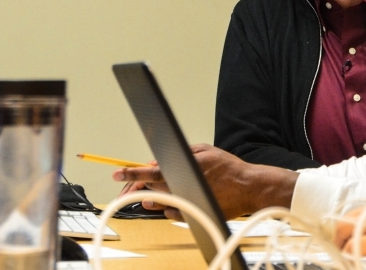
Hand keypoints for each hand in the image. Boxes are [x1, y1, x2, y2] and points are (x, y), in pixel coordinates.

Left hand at [113, 143, 298, 219]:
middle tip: (139, 185)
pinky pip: (171, 213)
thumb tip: (160, 162)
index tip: (118, 173)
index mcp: (183, 167)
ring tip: (158, 193)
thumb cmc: (229, 168)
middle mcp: (182, 186)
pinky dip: (170, 207)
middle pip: (151, 188)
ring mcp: (186, 202)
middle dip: (142, 186)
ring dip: (154, 197)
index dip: (131, 173)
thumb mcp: (205, 150)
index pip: (150, 172)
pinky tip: (178, 200)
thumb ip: (181, 153)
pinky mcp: (191, 214)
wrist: (247, 187)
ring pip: (158, 202)